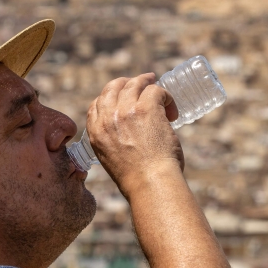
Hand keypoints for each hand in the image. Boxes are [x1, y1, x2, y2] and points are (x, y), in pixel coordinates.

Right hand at [85, 74, 183, 193]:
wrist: (149, 184)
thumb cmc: (137, 180)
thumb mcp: (112, 161)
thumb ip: (113, 145)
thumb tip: (128, 140)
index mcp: (95, 132)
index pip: (97, 104)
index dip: (112, 98)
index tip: (124, 101)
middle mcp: (107, 118)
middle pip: (114, 87)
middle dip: (128, 83)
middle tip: (143, 84)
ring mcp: (126, 111)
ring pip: (136, 84)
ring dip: (148, 83)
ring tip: (159, 91)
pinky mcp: (147, 108)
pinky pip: (156, 90)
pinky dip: (166, 96)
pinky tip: (172, 111)